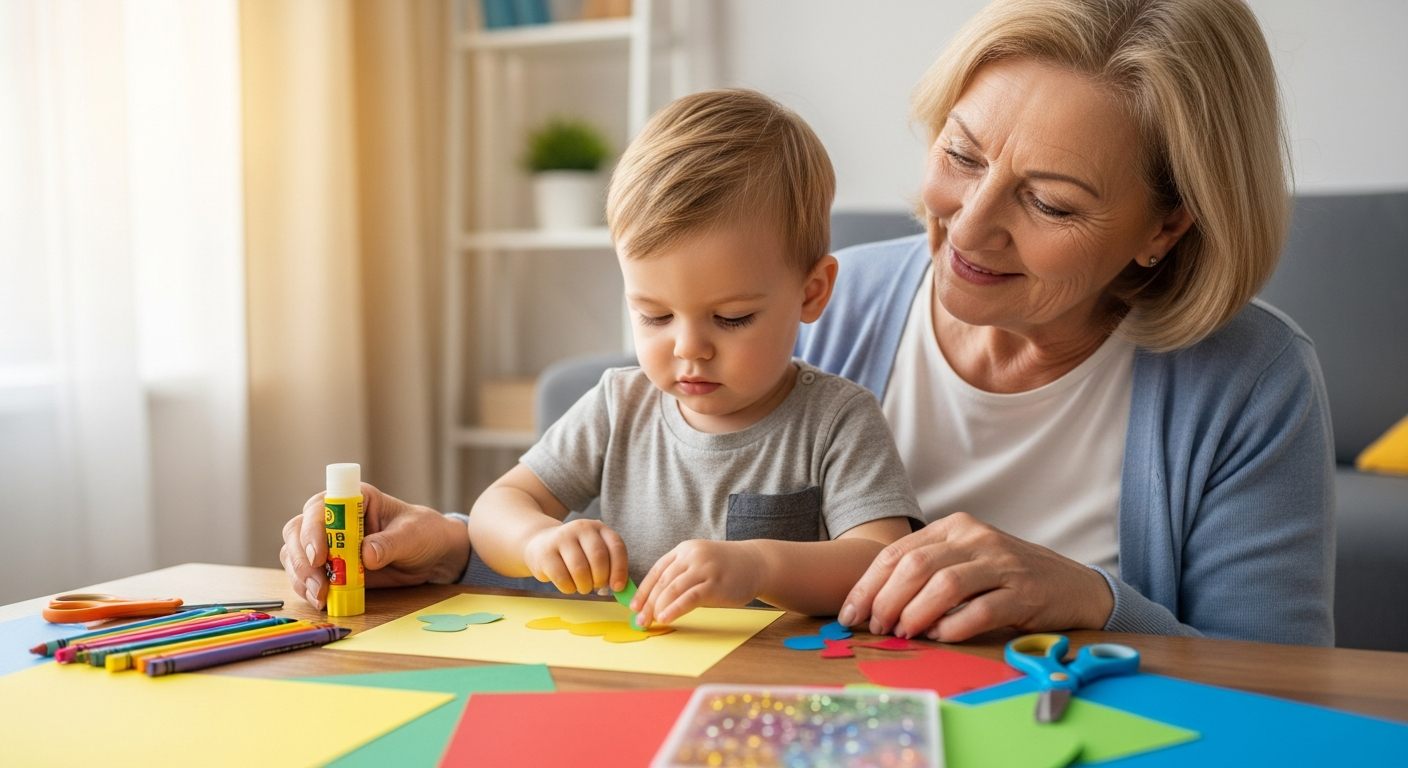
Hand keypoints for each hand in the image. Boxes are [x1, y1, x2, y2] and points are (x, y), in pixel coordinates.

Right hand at [279, 483, 470, 608]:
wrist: (432, 555)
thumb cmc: (423, 533)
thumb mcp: (413, 535)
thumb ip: (390, 543)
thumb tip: (366, 554)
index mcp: (354, 498)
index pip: (320, 507)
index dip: (313, 529)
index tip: (319, 554)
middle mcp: (333, 517)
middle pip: (298, 531)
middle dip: (302, 559)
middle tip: (319, 584)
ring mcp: (328, 542)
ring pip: (295, 554)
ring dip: (302, 577)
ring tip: (321, 597)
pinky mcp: (329, 565)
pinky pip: (305, 575)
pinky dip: (307, 589)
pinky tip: (321, 601)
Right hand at [522, 519, 629, 594]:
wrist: (539, 543)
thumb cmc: (575, 553)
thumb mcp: (593, 551)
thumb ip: (609, 565)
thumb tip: (622, 589)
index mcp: (599, 528)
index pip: (616, 547)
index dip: (620, 569)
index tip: (618, 587)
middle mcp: (581, 528)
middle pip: (598, 558)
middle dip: (600, 579)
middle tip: (596, 586)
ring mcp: (562, 538)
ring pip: (580, 569)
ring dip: (584, 586)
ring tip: (582, 587)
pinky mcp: (546, 552)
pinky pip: (562, 578)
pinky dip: (569, 588)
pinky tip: (569, 585)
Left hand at [631, 540, 764, 626]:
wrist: (758, 563)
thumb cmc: (727, 568)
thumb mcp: (700, 563)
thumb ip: (682, 575)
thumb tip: (658, 600)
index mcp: (684, 550)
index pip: (657, 570)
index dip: (643, 590)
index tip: (634, 606)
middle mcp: (692, 556)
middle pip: (663, 581)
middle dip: (648, 603)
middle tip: (639, 620)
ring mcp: (704, 569)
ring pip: (673, 589)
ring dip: (658, 607)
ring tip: (650, 622)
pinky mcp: (715, 583)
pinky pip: (690, 598)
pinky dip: (675, 609)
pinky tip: (666, 618)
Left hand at [836, 512, 1113, 641]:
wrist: (1071, 585)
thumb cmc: (1007, 577)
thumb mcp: (965, 559)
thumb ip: (926, 571)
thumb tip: (874, 604)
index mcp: (955, 527)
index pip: (899, 552)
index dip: (869, 585)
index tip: (850, 613)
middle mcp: (976, 539)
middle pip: (917, 566)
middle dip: (887, 600)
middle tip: (876, 628)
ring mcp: (1002, 564)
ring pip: (945, 584)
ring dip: (916, 612)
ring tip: (903, 633)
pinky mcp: (1024, 593)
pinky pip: (982, 610)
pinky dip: (954, 626)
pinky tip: (939, 637)